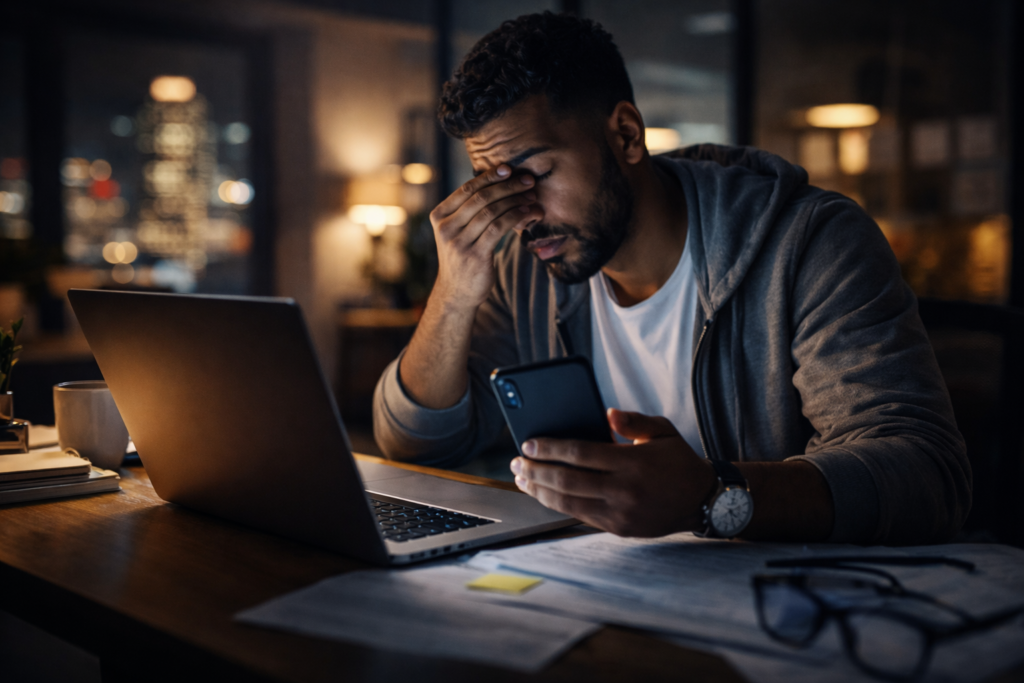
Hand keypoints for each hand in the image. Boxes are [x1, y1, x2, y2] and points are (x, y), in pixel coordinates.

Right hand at [428, 164, 542, 312]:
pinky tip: (527, 213)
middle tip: (528, 180)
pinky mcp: (474, 255)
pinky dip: (515, 217)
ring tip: (532, 197)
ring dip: (515, 201)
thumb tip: (497, 182)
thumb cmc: (462, 257)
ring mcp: (458, 242)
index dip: (489, 176)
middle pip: (481, 198)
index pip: (467, 189)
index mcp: (440, 215)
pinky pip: (498, 228)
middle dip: (507, 186)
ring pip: (491, 211)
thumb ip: (468, 210)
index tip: (509, 168)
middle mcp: (446, 227)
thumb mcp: (457, 231)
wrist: (456, 293)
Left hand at [510, 408, 716, 536]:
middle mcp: (624, 490)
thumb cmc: (677, 461)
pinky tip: (543, 494)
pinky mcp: (618, 528)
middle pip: (567, 480)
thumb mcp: (662, 431)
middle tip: (516, 463)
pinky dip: (557, 505)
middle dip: (535, 471)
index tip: (528, 443)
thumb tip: (606, 413)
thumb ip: (633, 420)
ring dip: (539, 491)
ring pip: (568, 503)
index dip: (550, 448)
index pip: (580, 453)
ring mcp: (620, 513)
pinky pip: (580, 516)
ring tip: (521, 480)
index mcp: (633, 462)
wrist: (702, 501)